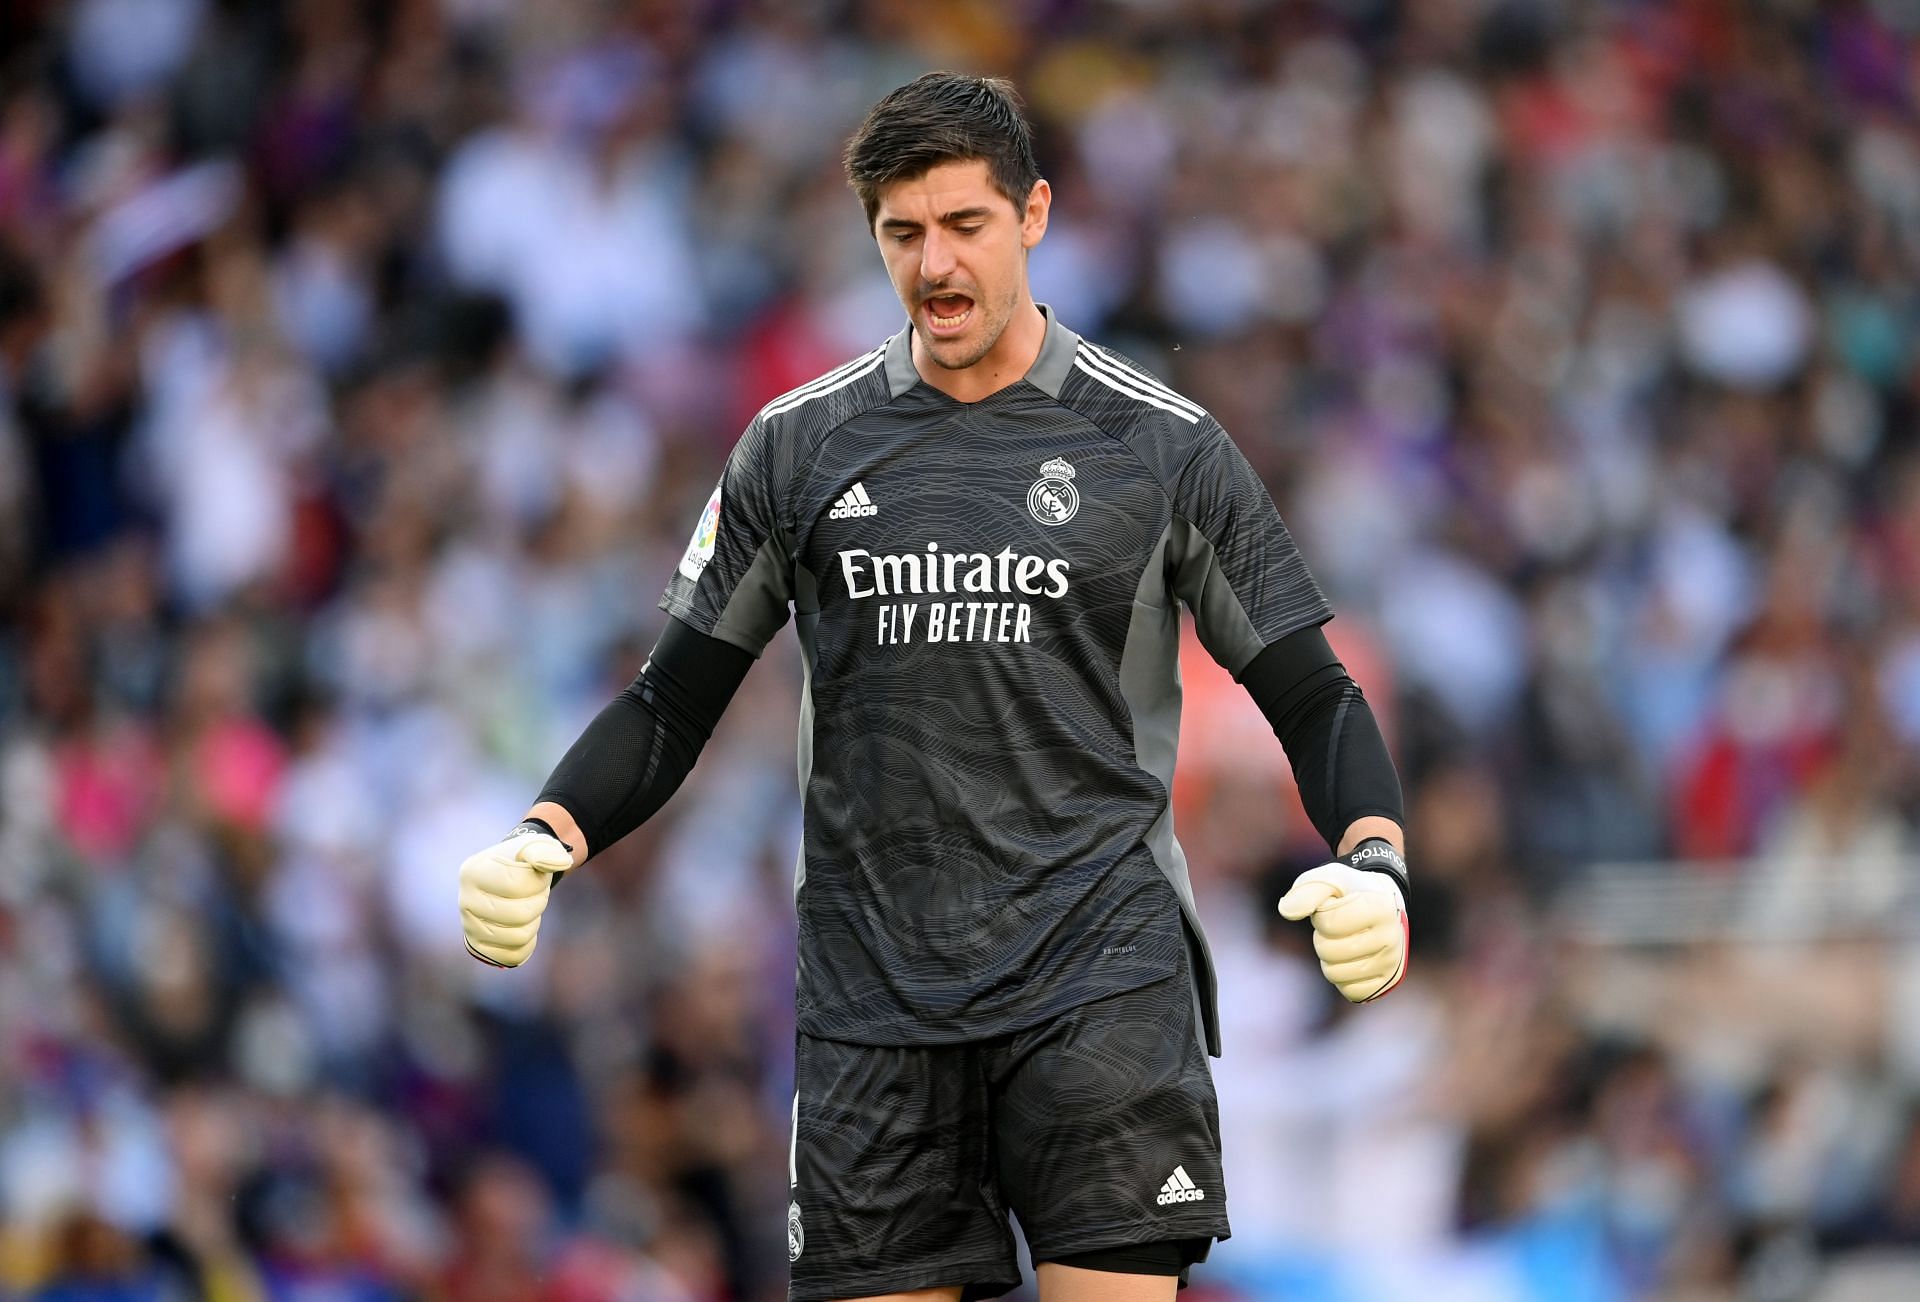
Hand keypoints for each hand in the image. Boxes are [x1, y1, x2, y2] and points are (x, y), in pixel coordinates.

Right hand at [459, 825, 573, 967]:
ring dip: (534, 921)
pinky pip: (514, 956)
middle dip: (538, 902)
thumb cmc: (522, 861)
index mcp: (473, 871)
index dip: (538, 882)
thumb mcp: (534, 846)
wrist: (507, 878)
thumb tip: (561, 862)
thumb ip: (547, 851)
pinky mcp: (479, 948)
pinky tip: (523, 926)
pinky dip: (528, 942)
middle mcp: (465, 901)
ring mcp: (469, 927)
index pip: (517, 885)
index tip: (535, 874)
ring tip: (527, 906)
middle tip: (536, 893)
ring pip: (518, 937)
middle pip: (519, 914)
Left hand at [1277, 859, 1407, 1002]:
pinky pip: (1350, 991)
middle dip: (1323, 937)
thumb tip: (1286, 910)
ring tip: (1344, 940)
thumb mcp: (1329, 879)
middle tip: (1337, 925)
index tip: (1334, 906)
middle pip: (1328, 950)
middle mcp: (1391, 937)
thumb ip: (1306, 890)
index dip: (1321, 914)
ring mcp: (1391, 962)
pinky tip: (1351, 959)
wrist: (1383, 907)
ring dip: (1330, 957)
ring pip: (1335, 974)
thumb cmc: (1350, 892)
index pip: (1329, 922)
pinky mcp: (1387, 983)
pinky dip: (1342, 977)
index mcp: (1380, 907)